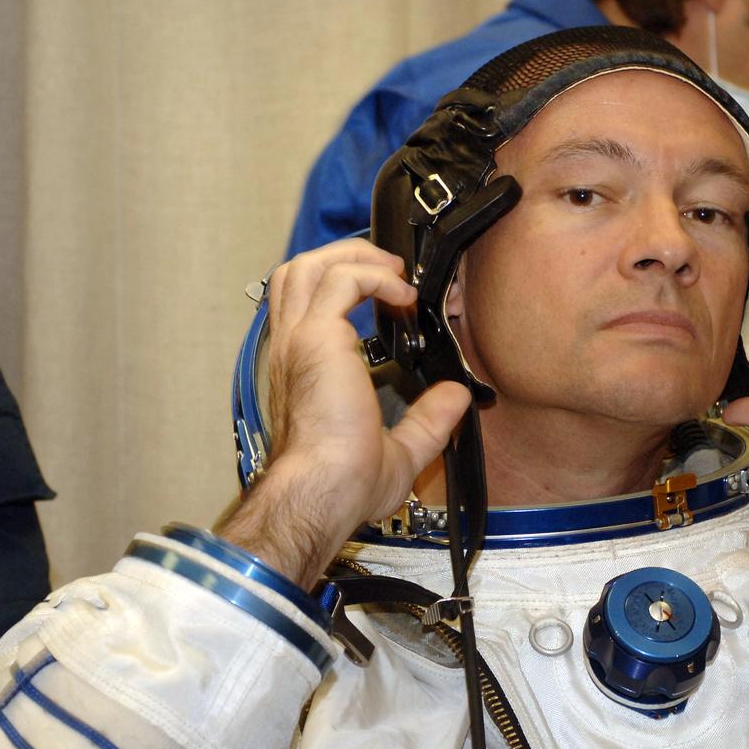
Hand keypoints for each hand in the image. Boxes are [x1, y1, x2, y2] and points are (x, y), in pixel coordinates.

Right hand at [220, 239, 470, 587]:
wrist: (325, 491)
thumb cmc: (345, 484)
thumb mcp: (400, 450)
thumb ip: (428, 420)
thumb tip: (457, 397)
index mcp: (302, 371)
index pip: (305, 307)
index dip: (344, 287)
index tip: (390, 296)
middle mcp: (292, 350)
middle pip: (299, 272)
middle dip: (347, 256)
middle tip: (391, 270)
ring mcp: (299, 341)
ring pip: (311, 265)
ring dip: (356, 257)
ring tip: (394, 272)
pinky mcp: (317, 338)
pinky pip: (343, 280)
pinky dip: (376, 275)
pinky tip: (403, 294)